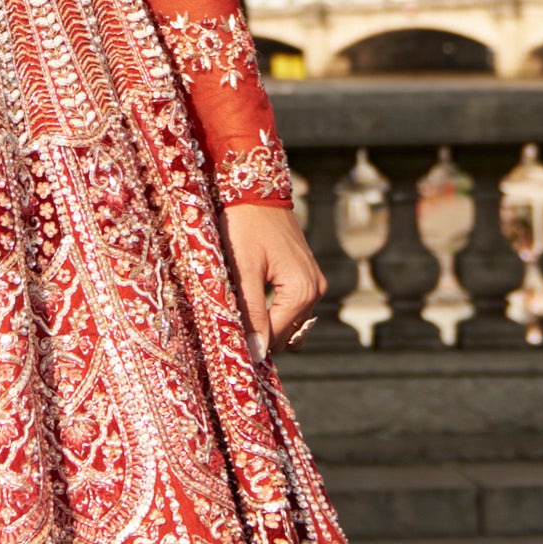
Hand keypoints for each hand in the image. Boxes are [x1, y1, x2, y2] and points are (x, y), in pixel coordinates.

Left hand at [224, 199, 324, 359]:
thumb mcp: (243, 270)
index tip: (226, 344)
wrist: (256, 190)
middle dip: (258, 334)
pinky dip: (273, 312)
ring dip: (265, 324)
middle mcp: (316, 290)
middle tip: (229, 323)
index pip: (275, 338)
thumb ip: (250, 312)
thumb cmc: (245, 226)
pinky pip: (292, 308)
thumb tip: (256, 353)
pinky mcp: (308, 276)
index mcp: (302, 291)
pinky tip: (251, 302)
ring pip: (288, 323)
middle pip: (284, 334)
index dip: (250, 344)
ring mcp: (315, 283)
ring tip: (238, 311)